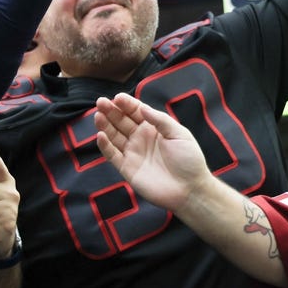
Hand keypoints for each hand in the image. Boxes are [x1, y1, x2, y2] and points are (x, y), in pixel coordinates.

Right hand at [93, 93, 211, 213]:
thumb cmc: (189, 161)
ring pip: (113, 136)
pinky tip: (101, 135)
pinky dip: (105, 146)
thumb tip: (143, 109)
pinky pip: (112, 155)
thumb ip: (160, 120)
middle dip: (110, 111)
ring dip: (105, 125)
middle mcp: (140, 138)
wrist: (190, 190)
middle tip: (101, 102)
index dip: (126, 104)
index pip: (135, 112)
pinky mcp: (126, 168)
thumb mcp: (180, 134)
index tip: (117, 98)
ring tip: (98, 115)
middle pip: (121, 121)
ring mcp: (132, 153)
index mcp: (153, 128)